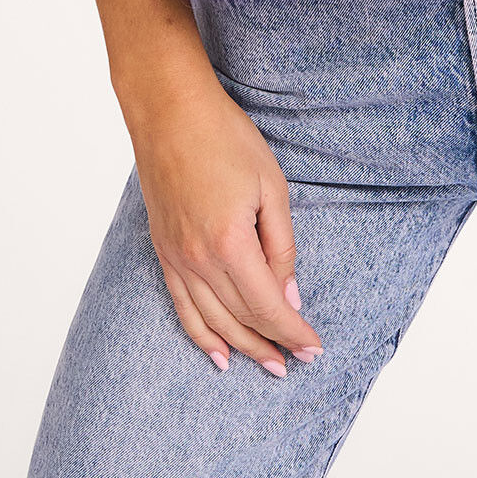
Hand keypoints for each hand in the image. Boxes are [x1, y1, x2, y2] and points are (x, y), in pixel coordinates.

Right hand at [126, 64, 323, 378]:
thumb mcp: (271, 186)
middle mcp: (198, 259)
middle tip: (298, 361)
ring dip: (242, 347)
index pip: (267, 306)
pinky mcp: (163, 252)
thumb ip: (282, 246)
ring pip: (212, 321)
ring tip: (268, 365)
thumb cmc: (225, 139)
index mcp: (230, 242)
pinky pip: (182, 307)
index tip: (314, 347)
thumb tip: (289, 295)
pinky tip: (218, 354)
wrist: (170, 112)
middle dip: (273, 343)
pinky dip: (201, 335)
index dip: (293, 331)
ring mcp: (176, 258)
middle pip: (240, 319)